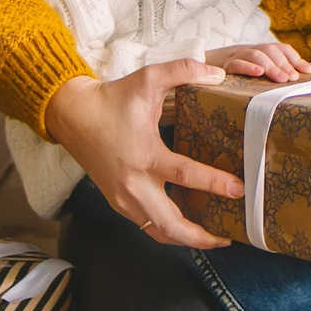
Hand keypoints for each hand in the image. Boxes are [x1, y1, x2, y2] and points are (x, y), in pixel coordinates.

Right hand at [44, 61, 242, 250]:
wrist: (72, 115)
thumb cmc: (110, 99)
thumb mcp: (148, 78)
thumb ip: (183, 71)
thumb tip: (217, 74)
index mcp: (145, 156)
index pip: (185, 176)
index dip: (215, 184)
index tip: (239, 189)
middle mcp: (134, 184)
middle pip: (170, 225)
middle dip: (201, 237)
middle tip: (227, 236)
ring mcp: (123, 197)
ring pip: (157, 232)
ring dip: (184, 239)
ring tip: (211, 237)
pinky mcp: (117, 201)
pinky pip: (145, 225)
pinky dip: (167, 231)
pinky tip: (184, 226)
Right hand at [206, 42, 310, 82]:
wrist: (199, 68)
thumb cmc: (231, 74)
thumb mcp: (252, 71)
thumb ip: (270, 73)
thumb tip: (296, 80)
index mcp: (258, 51)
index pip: (280, 48)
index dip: (295, 58)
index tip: (308, 71)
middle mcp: (249, 50)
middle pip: (270, 50)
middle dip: (284, 64)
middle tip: (294, 79)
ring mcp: (235, 56)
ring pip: (256, 54)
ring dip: (272, 66)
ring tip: (282, 79)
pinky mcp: (223, 66)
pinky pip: (236, 63)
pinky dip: (248, 67)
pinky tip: (258, 73)